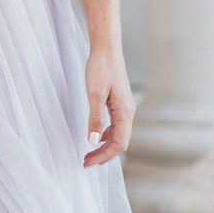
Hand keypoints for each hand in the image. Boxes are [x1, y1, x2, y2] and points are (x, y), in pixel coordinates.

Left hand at [82, 46, 133, 167]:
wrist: (106, 49)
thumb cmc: (101, 68)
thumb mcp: (95, 94)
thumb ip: (95, 118)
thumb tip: (93, 141)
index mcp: (124, 113)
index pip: (118, 144)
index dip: (104, 157)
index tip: (88, 163)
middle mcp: (128, 113)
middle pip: (120, 143)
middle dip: (104, 155)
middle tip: (86, 163)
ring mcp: (124, 108)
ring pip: (118, 135)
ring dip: (104, 147)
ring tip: (89, 154)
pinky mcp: (119, 104)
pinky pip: (115, 126)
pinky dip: (105, 135)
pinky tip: (95, 137)